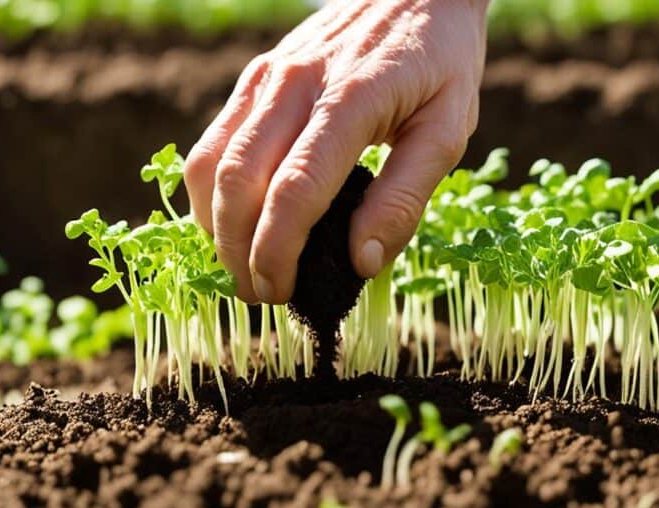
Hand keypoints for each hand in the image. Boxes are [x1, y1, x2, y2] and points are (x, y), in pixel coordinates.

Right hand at [185, 0, 487, 303]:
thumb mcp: (448, 130)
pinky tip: (234, 221)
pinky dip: (212, 191)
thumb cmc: (441, 62)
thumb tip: (362, 262)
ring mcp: (268, 76)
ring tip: (241, 267)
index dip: (277, 251)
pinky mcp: (257, 75)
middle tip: (259, 294)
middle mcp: (295, 84)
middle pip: (237, 181)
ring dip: (215, 226)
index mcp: (350, 100)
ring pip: (210, 161)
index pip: (294, 190)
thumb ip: (405, 197)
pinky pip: (214, 139)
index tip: (280, 292)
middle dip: (237, 250)